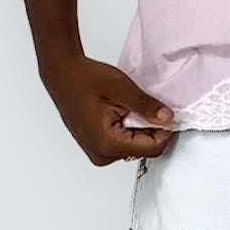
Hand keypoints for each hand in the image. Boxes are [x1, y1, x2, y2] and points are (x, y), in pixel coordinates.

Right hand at [41, 53, 177, 163]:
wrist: (62, 74)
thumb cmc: (83, 79)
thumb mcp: (121, 88)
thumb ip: (146, 106)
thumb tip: (167, 118)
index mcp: (107, 144)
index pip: (153, 148)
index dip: (165, 130)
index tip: (166, 114)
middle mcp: (101, 154)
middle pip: (145, 150)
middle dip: (151, 128)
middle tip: (143, 106)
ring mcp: (98, 152)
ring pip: (135, 147)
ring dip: (139, 128)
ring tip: (126, 107)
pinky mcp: (97, 147)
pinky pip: (124, 143)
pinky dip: (129, 129)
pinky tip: (120, 112)